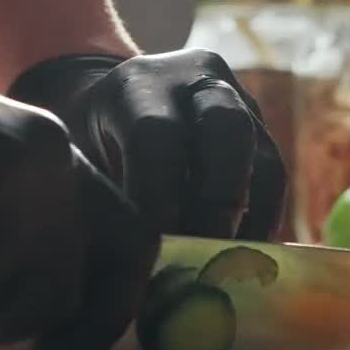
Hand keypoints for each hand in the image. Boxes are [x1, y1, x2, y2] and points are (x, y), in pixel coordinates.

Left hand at [7, 48, 287, 240]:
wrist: (111, 103)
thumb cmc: (84, 142)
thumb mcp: (75, 155)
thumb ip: (95, 197)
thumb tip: (122, 270)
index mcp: (138, 82)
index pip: (156, 132)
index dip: (157, 193)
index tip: (151, 247)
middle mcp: (196, 79)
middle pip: (227, 128)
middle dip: (219, 199)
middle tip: (203, 254)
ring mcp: (237, 101)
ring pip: (264, 156)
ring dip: (250, 219)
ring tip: (228, 267)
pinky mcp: (260, 130)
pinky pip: (275, 178)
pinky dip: (263, 221)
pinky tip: (243, 258)